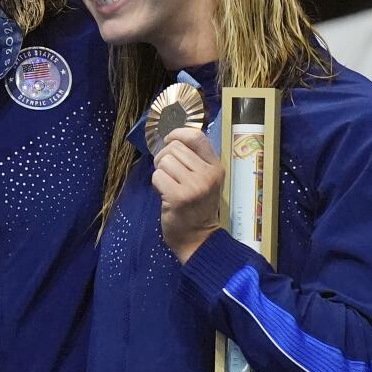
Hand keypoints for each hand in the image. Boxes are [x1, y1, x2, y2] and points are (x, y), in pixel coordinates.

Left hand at [152, 127, 223, 263]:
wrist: (198, 238)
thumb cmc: (197, 206)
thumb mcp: (205, 180)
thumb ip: (194, 160)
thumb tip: (171, 137)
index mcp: (216, 167)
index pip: (196, 136)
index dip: (177, 133)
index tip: (169, 140)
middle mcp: (208, 174)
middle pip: (174, 148)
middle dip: (164, 157)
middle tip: (167, 173)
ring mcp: (194, 186)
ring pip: (164, 161)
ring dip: (160, 172)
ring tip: (167, 184)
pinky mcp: (179, 197)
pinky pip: (157, 176)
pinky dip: (156, 184)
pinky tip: (164, 194)